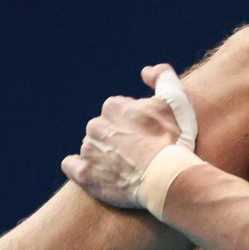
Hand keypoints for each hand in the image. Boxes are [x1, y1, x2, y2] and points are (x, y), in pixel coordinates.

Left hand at [61, 65, 184, 209]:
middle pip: (104, 130)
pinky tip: (93, 172)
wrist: (166, 177)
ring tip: (126, 168)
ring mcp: (89, 151)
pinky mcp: (85, 175)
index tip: (146, 134)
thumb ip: (162, 77)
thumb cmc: (173, 139)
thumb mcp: (176, 100)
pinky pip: (72, 167)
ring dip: (104, 155)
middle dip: (117, 138)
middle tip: (137, 153)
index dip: (134, 123)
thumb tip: (145, 72)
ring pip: (92, 148)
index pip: (118, 112)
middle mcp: (96, 126)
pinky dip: (79, 168)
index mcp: (113, 107)